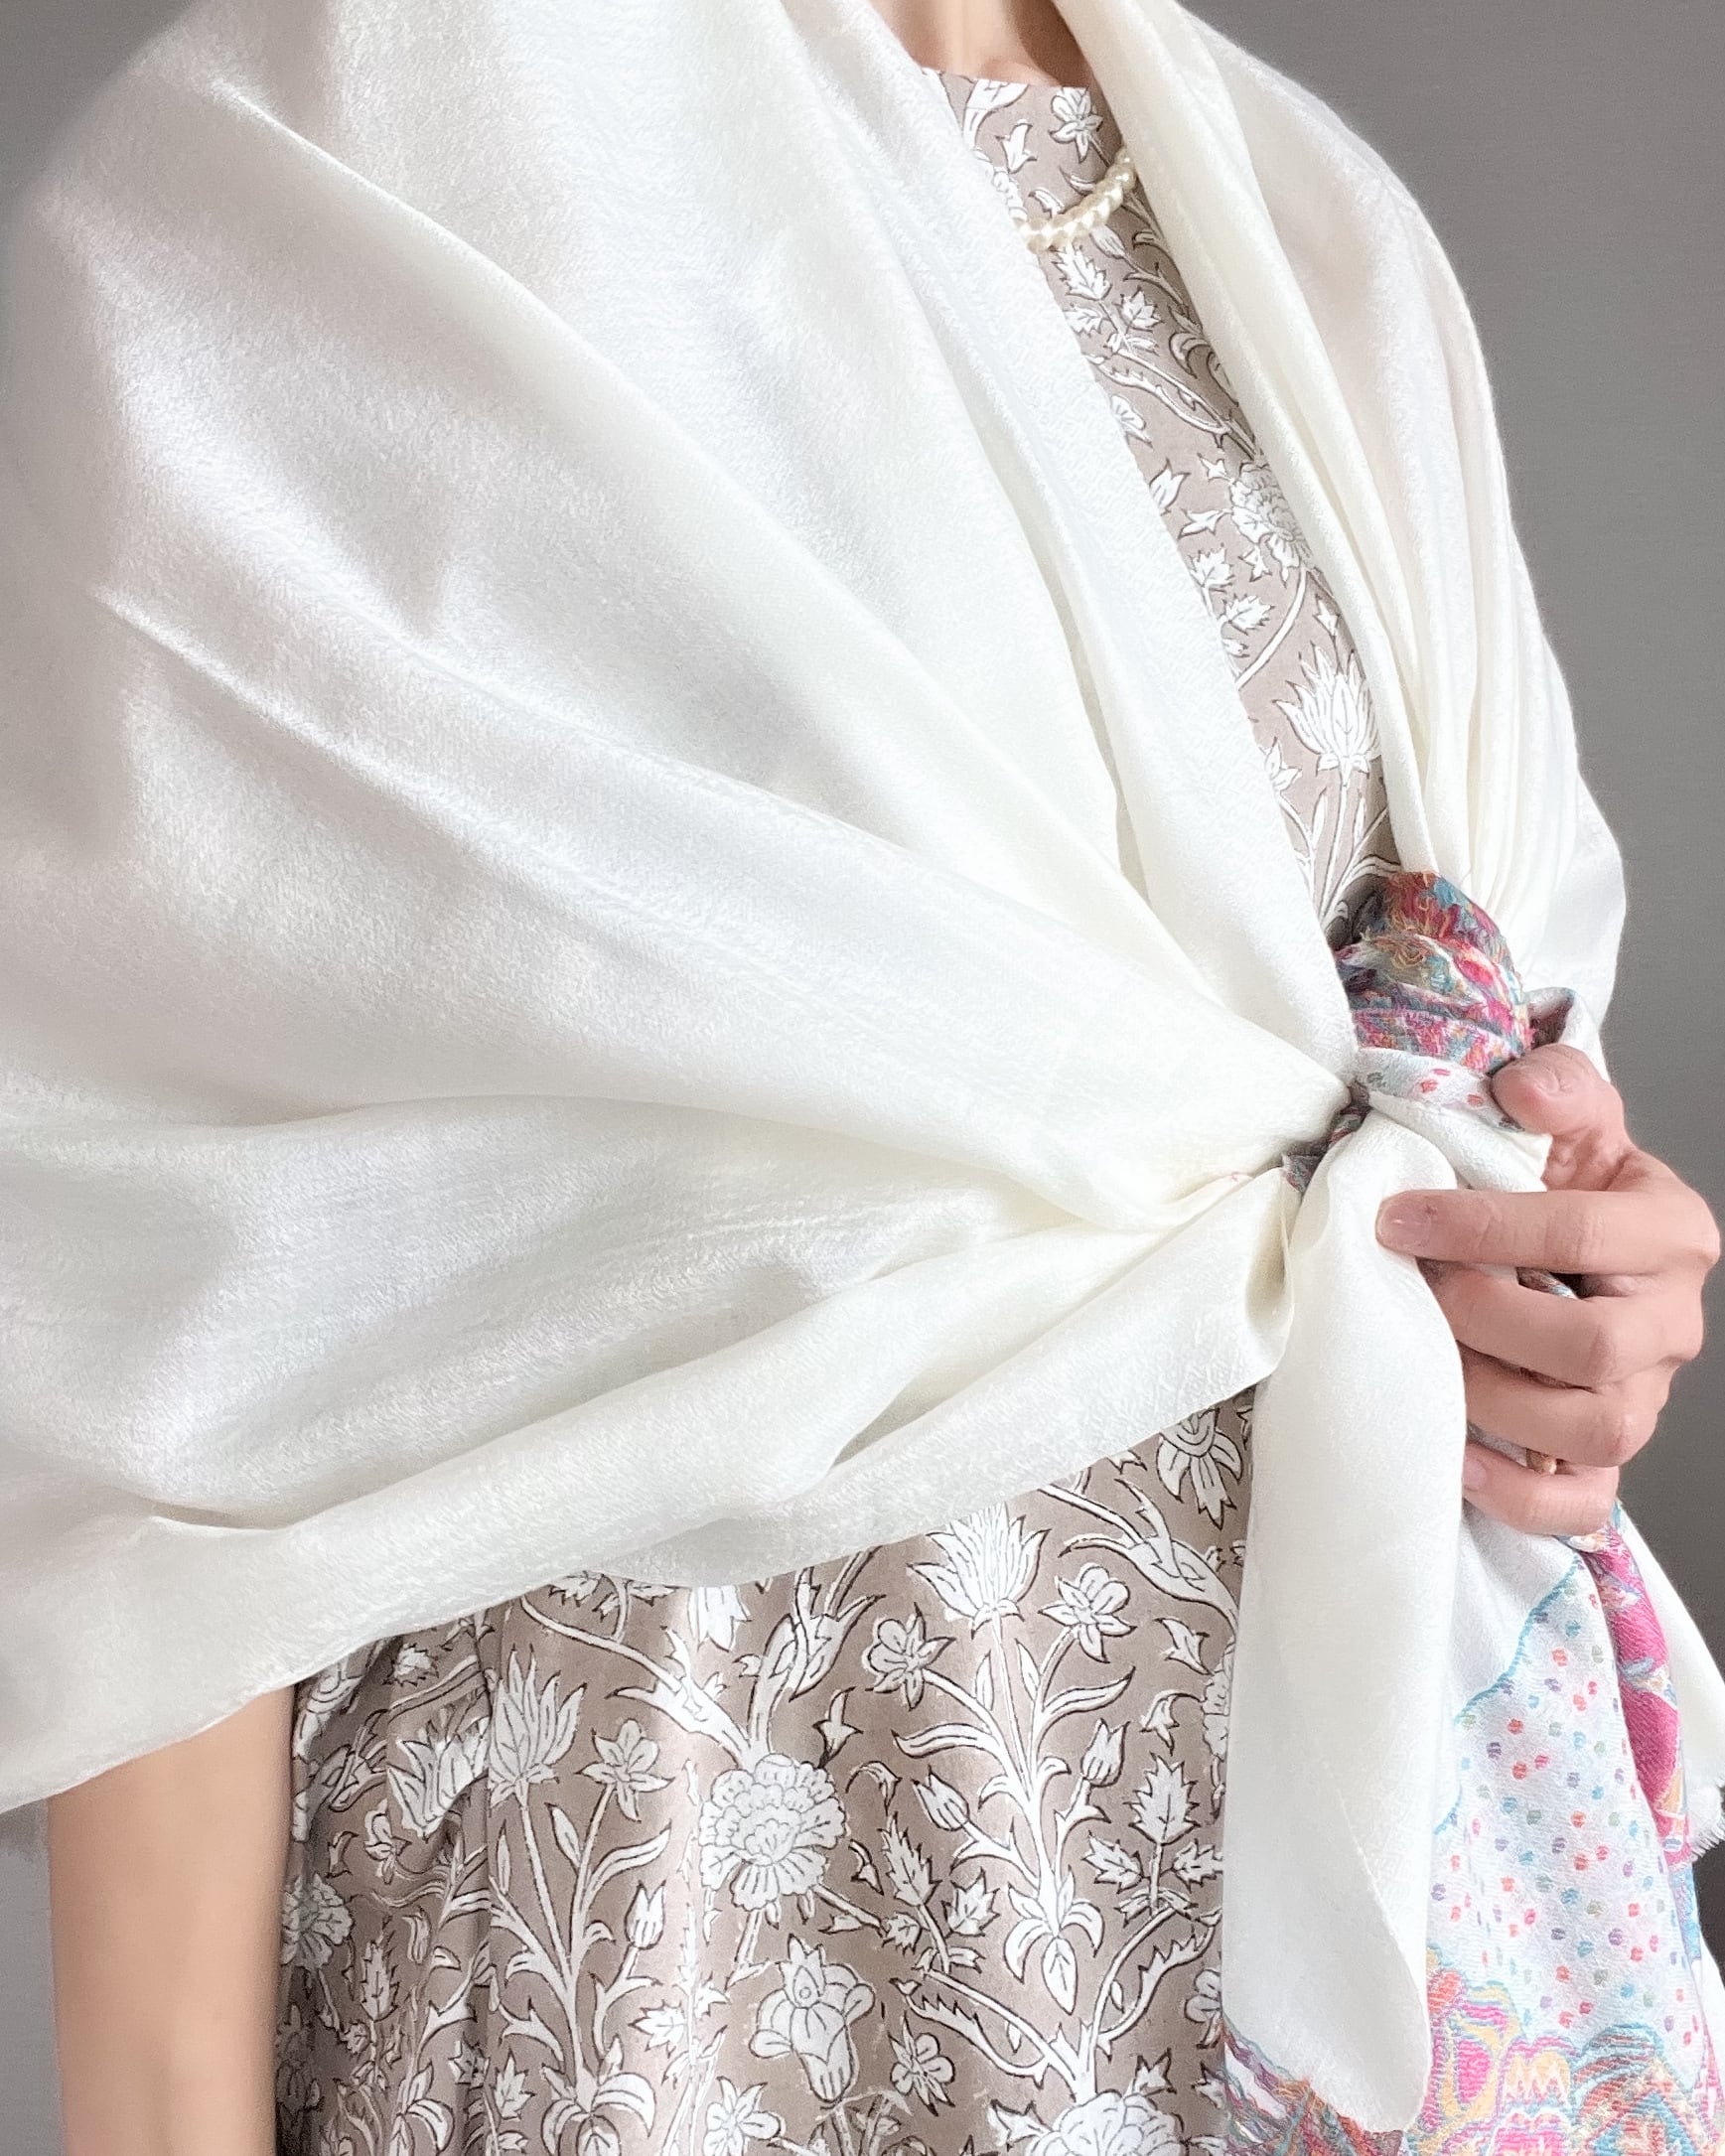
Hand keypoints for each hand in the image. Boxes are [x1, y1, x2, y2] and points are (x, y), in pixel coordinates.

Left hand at [1375, 1043, 1718, 1535]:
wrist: (1570, 1242)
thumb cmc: (1560, 1183)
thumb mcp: (1571, 1119)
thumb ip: (1557, 1088)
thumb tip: (1519, 1087)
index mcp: (1668, 1232)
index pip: (1583, 1234)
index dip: (1483, 1229)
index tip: (1396, 1218)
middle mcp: (1669, 1323)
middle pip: (1593, 1347)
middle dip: (1486, 1319)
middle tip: (1417, 1292)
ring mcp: (1644, 1398)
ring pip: (1594, 1429)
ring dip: (1494, 1399)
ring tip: (1428, 1360)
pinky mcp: (1606, 1458)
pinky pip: (1581, 1503)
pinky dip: (1516, 1494)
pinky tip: (1454, 1456)